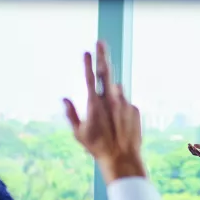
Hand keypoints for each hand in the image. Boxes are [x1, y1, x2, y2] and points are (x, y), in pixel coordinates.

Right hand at [63, 41, 144, 182]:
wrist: (122, 157)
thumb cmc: (97, 147)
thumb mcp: (78, 132)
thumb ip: (71, 113)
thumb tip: (64, 98)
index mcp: (94, 103)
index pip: (89, 78)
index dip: (87, 63)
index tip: (86, 51)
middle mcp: (111, 99)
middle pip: (106, 72)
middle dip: (102, 56)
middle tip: (101, 42)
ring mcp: (125, 103)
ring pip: (117, 92)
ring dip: (112, 97)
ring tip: (110, 118)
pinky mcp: (135, 109)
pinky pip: (125, 104)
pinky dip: (120, 110)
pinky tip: (119, 125)